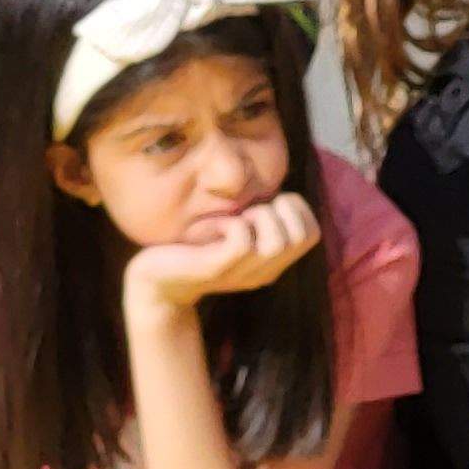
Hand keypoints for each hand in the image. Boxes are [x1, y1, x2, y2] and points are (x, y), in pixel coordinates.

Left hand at [121, 196, 318, 318]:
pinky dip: (231, 223)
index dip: (296, 208)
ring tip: (234, 218)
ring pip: (277, 241)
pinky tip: (215, 227)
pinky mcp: (216, 269)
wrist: (155, 281)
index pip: (313, 233)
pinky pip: (242, 240)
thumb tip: (277, 187)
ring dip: (258, 217)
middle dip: (280, 210)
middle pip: (302, 236)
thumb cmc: (194, 247)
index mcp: (273, 262)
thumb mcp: (235, 230)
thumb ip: (258, 217)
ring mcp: (242, 273)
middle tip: (249, 212)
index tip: (266, 205)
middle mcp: (264, 271)